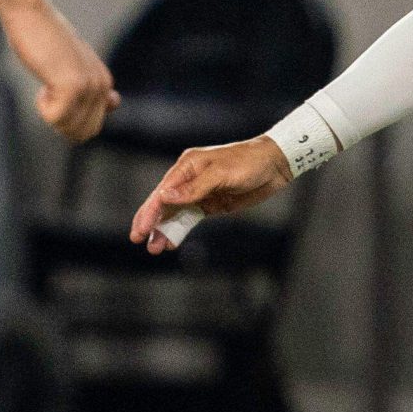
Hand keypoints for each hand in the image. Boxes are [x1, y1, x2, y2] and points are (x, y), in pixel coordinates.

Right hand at [0, 0, 117, 141]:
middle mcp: (102, 84)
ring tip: (46, 85)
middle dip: (60, 123)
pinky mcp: (72, 85)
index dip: (67, 122)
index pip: (92, 127)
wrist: (30, 13)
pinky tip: (42, 86)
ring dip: (50, 113)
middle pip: (83, 133)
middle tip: (48, 95)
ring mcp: (89, 86)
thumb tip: (113, 103)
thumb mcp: (70, 64)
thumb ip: (89, 86)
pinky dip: (42, 108)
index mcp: (103, 81)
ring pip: (69, 128)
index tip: (54, 96)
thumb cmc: (41, 37)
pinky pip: (56, 118)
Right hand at [130, 137, 293, 253]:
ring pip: (175, 213)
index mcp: (187, 166)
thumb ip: (194, 188)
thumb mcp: (221, 174)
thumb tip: (165, 198)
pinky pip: (190, 218)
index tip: (140, 229)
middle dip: (151, 222)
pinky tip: (171, 242)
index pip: (162, 192)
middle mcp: (189, 179)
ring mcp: (199, 193)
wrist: (274, 165)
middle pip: (164, 203)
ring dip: (164, 229)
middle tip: (138, 240)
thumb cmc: (248, 163)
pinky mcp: (211, 203)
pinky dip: (180, 229)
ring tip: (154, 248)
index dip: (149, 211)